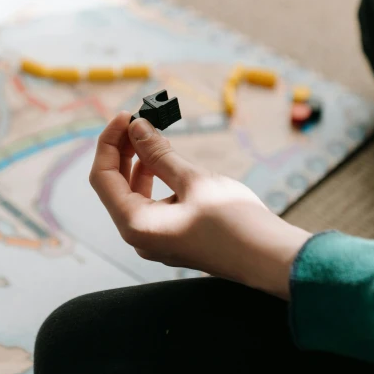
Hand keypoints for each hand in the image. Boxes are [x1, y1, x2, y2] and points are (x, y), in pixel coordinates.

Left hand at [89, 112, 311, 299]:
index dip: (109, 142)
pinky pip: (151, 202)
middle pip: (114, 184)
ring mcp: (155, 238)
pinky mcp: (172, 236)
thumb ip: (159, 154)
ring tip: (154, 134)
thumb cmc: (235, 221)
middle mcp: (138, 235)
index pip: (102, 177)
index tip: (126, 115)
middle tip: (139, 119)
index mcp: (135, 224)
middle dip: (123, 149)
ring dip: (139, 162)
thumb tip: (136, 127)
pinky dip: (154, 178)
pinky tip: (166, 158)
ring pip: (133, 193)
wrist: (270, 259)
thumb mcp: (194, 180)